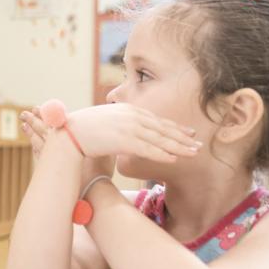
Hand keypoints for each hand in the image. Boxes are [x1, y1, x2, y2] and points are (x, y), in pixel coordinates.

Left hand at [21, 107, 114, 180]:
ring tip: (24, 125)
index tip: (36, 108)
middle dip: (35, 121)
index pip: (55, 124)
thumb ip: (106, 139)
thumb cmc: (101, 172)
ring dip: (32, 133)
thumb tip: (115, 128)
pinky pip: (40, 156)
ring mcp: (54, 160)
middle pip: (44, 130)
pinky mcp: (51, 171)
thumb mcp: (106, 152)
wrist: (93, 191)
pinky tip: (33, 144)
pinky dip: (36, 148)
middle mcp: (61, 148)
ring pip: (39, 142)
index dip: (45, 115)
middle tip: (24, 113)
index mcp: (72, 140)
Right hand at [68, 103, 200, 162]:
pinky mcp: (124, 140)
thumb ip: (120, 125)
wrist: (69, 133)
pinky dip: (163, 154)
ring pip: (160, 139)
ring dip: (179, 147)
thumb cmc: (84, 129)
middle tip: (199, 145)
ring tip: (194, 153)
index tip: (189, 134)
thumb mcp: (107, 122)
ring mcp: (129, 127)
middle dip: (182, 137)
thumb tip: (126, 134)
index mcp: (129, 109)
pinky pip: (148, 149)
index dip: (175, 128)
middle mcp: (132, 116)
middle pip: (163, 128)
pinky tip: (175, 159)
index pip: (157, 120)